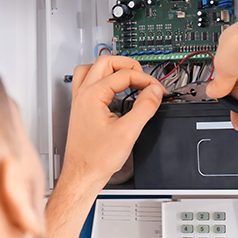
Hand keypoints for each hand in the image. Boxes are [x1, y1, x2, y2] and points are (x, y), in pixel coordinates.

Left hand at [61, 55, 165, 191]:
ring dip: (111, 68)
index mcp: (92, 96)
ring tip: (128, 77)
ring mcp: (79, 101)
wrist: (82, 175)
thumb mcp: (128, 132)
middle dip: (128, 66)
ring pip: (92, 68)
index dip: (145, 80)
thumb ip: (145, 107)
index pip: (124, 75)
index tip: (158, 90)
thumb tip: (155, 92)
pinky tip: (114, 90)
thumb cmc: (96, 159)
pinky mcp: (81, 109)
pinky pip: (88, 82)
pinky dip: (102, 80)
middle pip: (105, 62)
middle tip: (144, 78)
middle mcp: (83, 94)